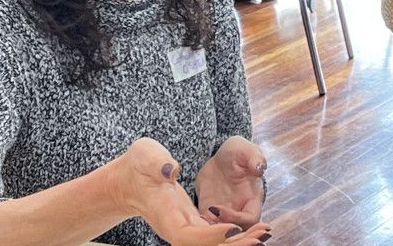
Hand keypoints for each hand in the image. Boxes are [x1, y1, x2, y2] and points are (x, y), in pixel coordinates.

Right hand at [110, 138, 270, 245]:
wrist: (129, 180)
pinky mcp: (193, 223)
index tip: (232, 228)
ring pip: (214, 243)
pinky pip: (216, 235)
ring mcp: (186, 227)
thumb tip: (170, 170)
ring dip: (239, 241)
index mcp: (164, 214)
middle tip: (260, 237)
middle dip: (233, 244)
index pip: (187, 235)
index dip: (210, 236)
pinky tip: (253, 231)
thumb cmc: (137, 166)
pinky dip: (235, 235)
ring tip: (263, 234)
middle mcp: (176, 227)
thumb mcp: (145, 156)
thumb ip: (157, 163)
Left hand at [196, 136, 266, 228]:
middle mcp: (240, 210)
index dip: (236, 219)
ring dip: (208, 230)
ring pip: (220, 232)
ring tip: (192, 219)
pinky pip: (205, 226)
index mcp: (252, 198)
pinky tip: (186, 217)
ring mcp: (225, 213)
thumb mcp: (244, 150)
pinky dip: (197, 226)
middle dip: (221, 230)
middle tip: (203, 218)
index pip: (250, 219)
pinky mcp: (209, 212)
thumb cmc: (237, 152)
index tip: (218, 208)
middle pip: (236, 232)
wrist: (221, 157)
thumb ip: (253, 157)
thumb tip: (259, 166)